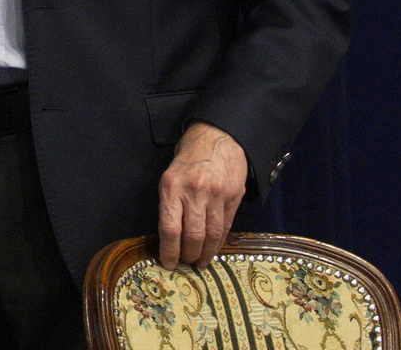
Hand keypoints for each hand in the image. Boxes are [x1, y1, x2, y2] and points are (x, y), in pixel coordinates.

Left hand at [158, 121, 247, 268]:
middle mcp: (194, 192)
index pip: (170, 228)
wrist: (218, 137)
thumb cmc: (189, 157)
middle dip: (188, 255)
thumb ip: (170, 202)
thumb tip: (169, 236)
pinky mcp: (233, 197)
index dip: (169, 251)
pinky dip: (218, 243)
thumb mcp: (170, 175)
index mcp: (172, 186)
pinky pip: (225, 227)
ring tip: (199, 262)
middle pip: (192, 235)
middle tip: (185, 263)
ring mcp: (216, 195)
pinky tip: (212, 249)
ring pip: (211, 235)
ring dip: (204, 253)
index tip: (167, 263)